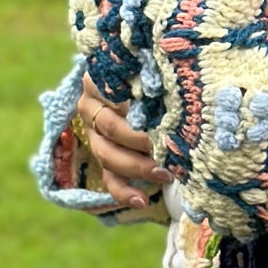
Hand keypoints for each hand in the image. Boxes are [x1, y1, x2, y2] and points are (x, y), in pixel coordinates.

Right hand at [78, 76, 170, 209]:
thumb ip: (155, 70)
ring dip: (137, 167)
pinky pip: (109, 180)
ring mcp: (95, 136)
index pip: (104, 89)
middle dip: (139, 140)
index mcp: (98, 81)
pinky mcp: (105, 159)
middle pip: (109, 127)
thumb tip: (176, 73)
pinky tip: (141, 200)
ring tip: (164, 173)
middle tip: (166, 146)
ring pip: (107, 155)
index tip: (144, 104)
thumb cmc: (157, 73)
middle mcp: (91, 108)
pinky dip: (124, 192)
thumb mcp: (152, 67)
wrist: (150, 87)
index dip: (123, 98)